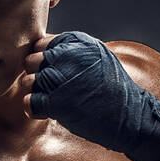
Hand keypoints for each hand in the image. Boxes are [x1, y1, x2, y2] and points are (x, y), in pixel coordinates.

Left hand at [22, 31, 159, 160]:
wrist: (131, 117)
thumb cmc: (114, 89)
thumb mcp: (100, 57)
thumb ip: (74, 50)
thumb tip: (44, 49)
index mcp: (80, 43)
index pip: (43, 43)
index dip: (44, 59)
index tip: (55, 71)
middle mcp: (68, 56)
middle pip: (32, 60)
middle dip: (37, 75)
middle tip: (50, 88)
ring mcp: (61, 79)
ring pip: (28, 80)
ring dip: (35, 92)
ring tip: (50, 100)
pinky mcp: (56, 102)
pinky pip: (29, 101)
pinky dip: (33, 108)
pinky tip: (46, 112)